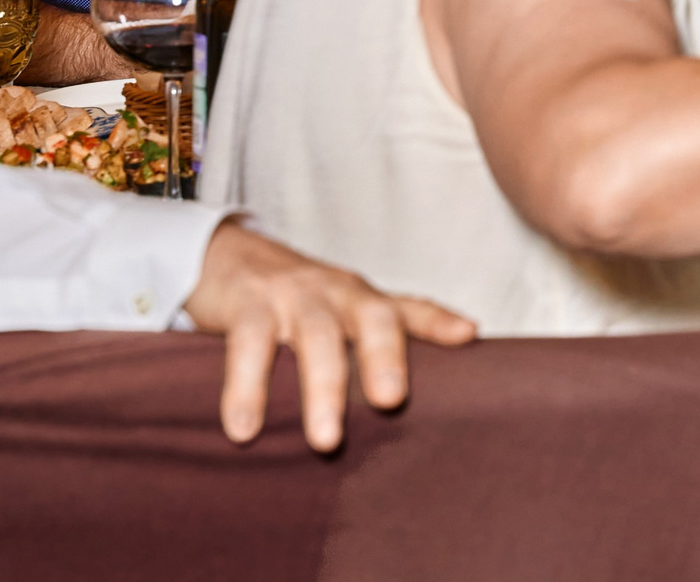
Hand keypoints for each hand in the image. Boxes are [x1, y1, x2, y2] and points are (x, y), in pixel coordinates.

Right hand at [181, 223, 477, 450]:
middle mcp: (336, 293)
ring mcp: (292, 296)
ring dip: (320, 389)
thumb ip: (403, 322)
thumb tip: (469, 336)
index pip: (407, 309)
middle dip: (382, 359)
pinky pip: (247, 346)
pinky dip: (245, 389)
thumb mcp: (350, 309)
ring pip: (314, 337)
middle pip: (370, 319)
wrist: (230, 259)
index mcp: (364, 300)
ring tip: (324, 441)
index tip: (467, 336)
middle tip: (390, 402)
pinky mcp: (246, 305)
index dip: (438, 321)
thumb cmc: (305, 298)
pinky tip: (244, 429)